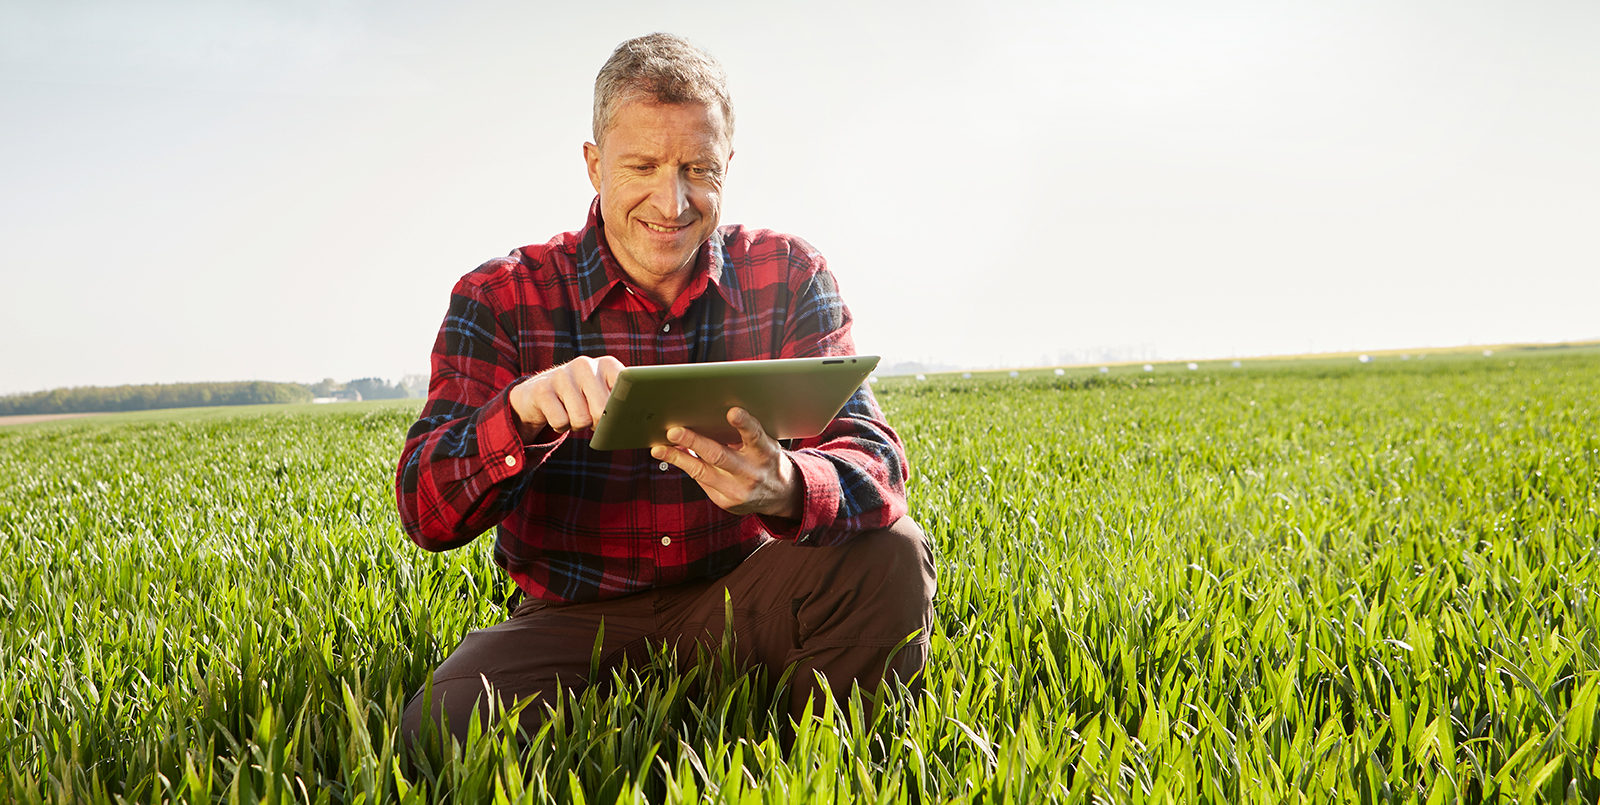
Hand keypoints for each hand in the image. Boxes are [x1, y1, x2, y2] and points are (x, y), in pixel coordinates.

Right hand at [509, 356, 624, 441]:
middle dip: (599, 424)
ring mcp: (562, 374)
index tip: (620, 418)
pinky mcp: (542, 389)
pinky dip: (560, 426)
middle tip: (592, 419)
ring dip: (578, 425)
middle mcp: (585, 365)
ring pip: (581, 420)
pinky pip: (560, 422)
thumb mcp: (604, 394)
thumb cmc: (582, 399)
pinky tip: (558, 414)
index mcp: (607, 364)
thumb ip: (622, 403)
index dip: (623, 410)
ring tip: (573, 414)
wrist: (540, 394)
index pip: (626, 389)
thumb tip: (643, 422)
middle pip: (603, 410)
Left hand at [651, 407, 803, 518]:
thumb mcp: (763, 443)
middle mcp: (752, 472)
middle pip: (719, 456)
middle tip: (673, 431)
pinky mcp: (726, 502)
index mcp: (765, 453)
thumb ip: (743, 433)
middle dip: (694, 442)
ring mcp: (738, 490)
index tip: (732, 411)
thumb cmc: (765, 458)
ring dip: (678, 458)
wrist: (781, 494)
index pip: (755, 436)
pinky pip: (701, 481)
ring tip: (659, 449)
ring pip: (702, 472)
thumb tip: (704, 419)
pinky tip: (672, 456)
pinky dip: (686, 466)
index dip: (744, 424)